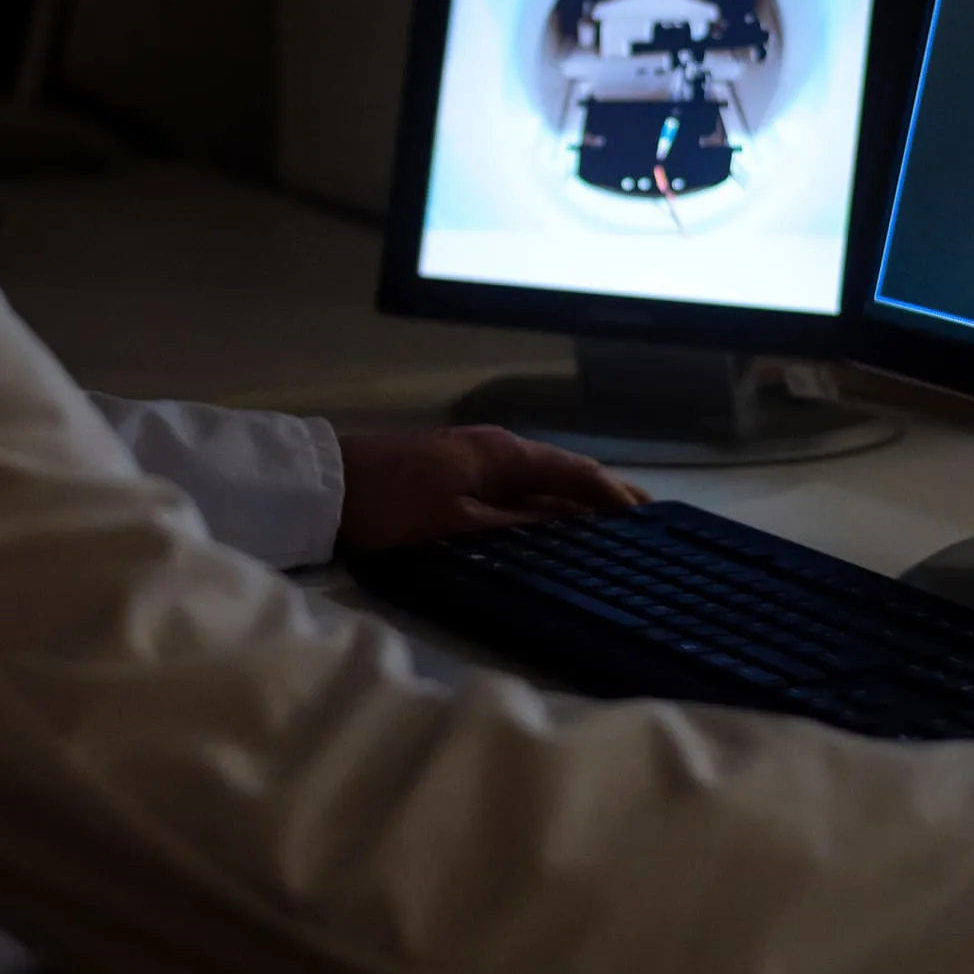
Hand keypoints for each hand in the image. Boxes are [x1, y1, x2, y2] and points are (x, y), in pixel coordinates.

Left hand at [334, 425, 647, 553]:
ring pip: (540, 479)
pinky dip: (544, 502)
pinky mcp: (457, 473)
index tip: (647, 517)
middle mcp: (496, 448)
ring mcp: (476, 458)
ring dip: (575, 499)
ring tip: (611, 522)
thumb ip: (513, 524)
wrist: (326, 484)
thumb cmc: (388, 502)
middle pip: (562, 472)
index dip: (611, 494)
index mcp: (502, 454)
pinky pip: (517, 487)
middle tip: (645, 519)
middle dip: (603, 493)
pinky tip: (552, 521)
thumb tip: (569, 525)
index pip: (573, 472)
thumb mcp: (454, 521)